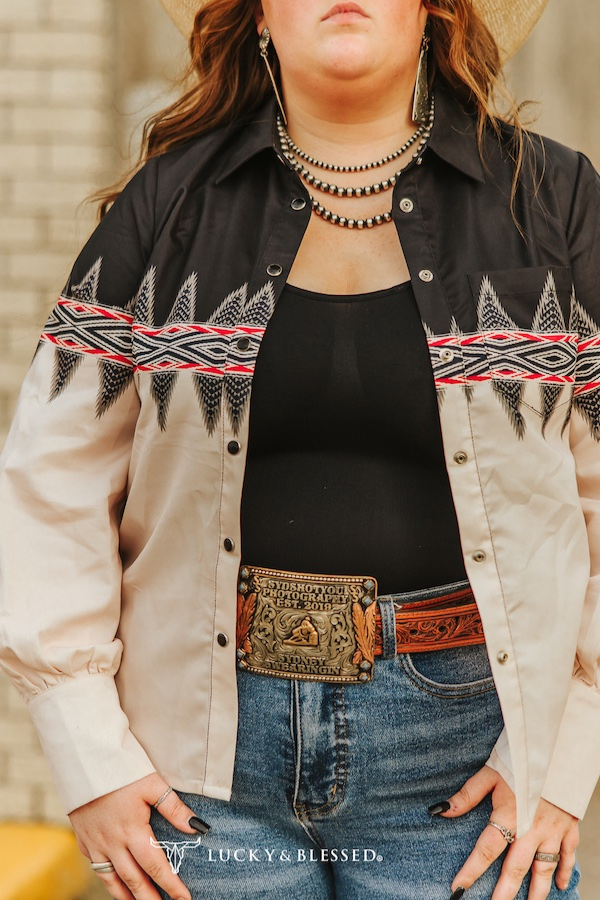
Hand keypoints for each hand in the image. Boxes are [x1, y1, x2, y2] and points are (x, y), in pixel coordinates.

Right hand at [69, 772, 204, 899]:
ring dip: (128, 896)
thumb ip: (174, 808)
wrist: (83, 758)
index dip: (171, 885)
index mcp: (132, 831)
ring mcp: (95, 844)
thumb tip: (196, 828)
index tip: (184, 899)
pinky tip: (117, 883)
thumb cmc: (122, 768)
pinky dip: (109, 880)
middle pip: (134, 881)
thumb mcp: (152, 784)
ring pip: (112, 880)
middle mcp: (112, 843)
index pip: (156, 866)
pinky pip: (97, 868)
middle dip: (150, 899)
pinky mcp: (83, 840)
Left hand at [438, 765, 578, 898]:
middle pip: (516, 868)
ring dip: (536, 891)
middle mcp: (531, 829)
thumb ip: (467, 795)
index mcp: (509, 815)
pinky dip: (565, 871)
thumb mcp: (490, 773)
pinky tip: (560, 886)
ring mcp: (552, 830)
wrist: (557, 749)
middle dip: (504, 892)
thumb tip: (440, 810)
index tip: (457, 888)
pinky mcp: (569, 826)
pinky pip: (568, 854)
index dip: (470, 871)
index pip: (486, 850)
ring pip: (544, 867)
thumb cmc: (521, 758)